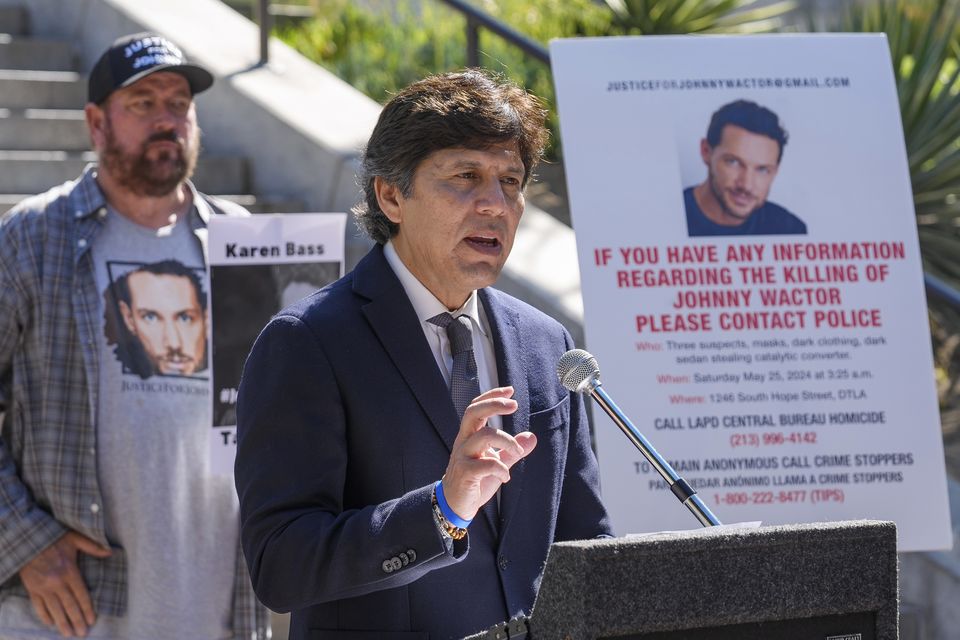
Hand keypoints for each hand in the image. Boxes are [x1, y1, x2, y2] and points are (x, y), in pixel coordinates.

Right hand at [18, 531, 111, 637]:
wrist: (29, 539)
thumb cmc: (55, 538)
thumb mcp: (75, 538)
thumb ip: (93, 547)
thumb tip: (110, 552)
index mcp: (70, 571)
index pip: (81, 595)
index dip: (87, 609)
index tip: (91, 620)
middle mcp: (57, 582)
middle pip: (69, 606)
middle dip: (76, 620)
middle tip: (82, 633)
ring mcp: (43, 587)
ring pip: (54, 609)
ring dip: (62, 623)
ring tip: (68, 634)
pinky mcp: (32, 589)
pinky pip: (38, 606)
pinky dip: (44, 616)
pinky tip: (50, 624)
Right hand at [442, 386, 537, 520]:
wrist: (455, 504)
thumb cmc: (474, 480)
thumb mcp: (497, 463)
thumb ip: (512, 450)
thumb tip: (532, 437)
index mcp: (470, 436)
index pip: (476, 408)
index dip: (491, 396)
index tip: (510, 390)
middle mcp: (464, 442)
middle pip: (473, 413)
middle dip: (494, 404)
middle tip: (514, 404)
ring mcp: (463, 456)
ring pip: (484, 435)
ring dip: (507, 441)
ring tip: (517, 452)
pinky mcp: (465, 473)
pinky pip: (485, 464)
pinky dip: (500, 468)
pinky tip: (506, 476)